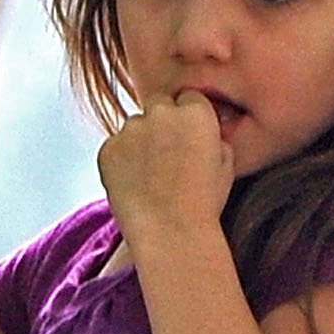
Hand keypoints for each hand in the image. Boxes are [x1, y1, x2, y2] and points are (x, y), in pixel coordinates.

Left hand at [96, 92, 233, 250]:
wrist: (172, 235)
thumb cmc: (203, 206)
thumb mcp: (226, 166)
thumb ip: (214, 139)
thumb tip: (205, 133)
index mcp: (197, 112)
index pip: (188, 99)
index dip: (188, 120)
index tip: (186, 141)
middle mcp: (162, 112)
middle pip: (159, 105)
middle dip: (162, 124)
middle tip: (165, 159)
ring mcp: (131, 129)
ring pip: (134, 126)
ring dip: (139, 143)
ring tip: (150, 179)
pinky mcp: (108, 148)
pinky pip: (114, 147)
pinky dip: (120, 162)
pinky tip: (134, 187)